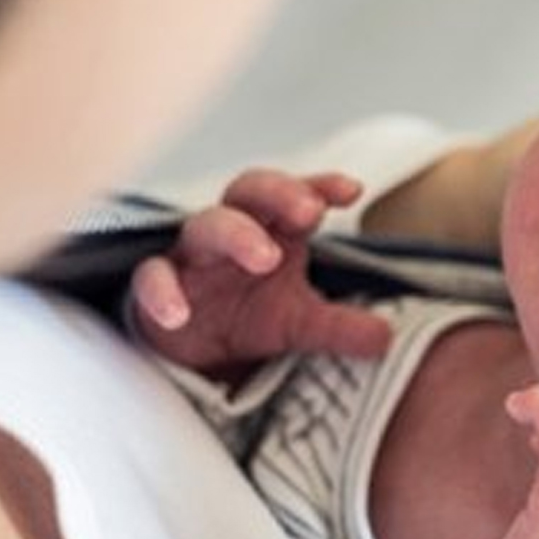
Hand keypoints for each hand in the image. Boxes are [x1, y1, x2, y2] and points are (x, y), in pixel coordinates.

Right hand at [131, 168, 391, 373]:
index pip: (297, 196)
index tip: (352, 190)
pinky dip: (162, 291)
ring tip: (266, 257)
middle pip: (249, 192)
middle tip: (310, 212)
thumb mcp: (301, 324)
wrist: (192, 352)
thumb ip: (342, 328)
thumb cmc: (248, 315)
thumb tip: (387, 340)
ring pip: (204, 226)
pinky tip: (178, 313)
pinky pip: (152, 277)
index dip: (320, 186)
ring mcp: (191, 257)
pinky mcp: (154, 287)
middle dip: (279, 194)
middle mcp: (231, 232)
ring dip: (235, 234)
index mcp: (271, 231)